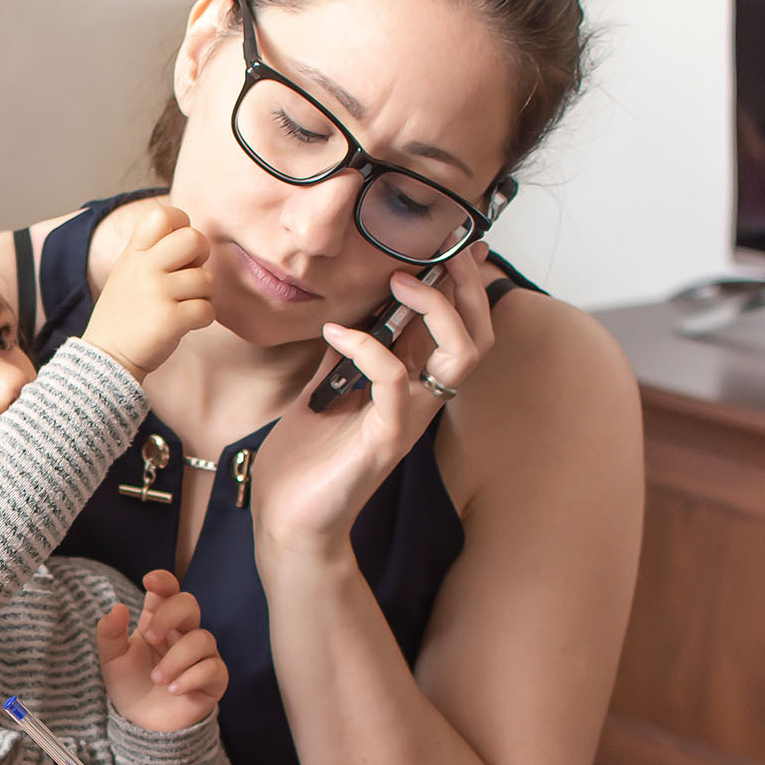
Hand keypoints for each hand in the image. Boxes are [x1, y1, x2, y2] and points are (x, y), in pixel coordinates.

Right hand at [81, 204, 213, 379]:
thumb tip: (193, 238)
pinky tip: (187, 323)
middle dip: (201, 257)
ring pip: (207, 280)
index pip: (163, 215)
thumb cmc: (125, 314)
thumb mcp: (127, 272)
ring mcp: (156, 293)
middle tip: (190, 275)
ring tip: (184, 305)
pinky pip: (207, 310)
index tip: (180, 248)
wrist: (106, 357)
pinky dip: (203, 319)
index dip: (182, 225)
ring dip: (204, 295)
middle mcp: (144, 268)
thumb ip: (152, 252)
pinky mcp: (169, 320)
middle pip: (194, 239)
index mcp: (134, 253)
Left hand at [97, 569, 225, 731]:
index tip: (150, 581)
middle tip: (149, 637)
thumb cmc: (130, 685)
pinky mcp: (214, 678)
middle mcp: (183, 632)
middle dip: (169, 615)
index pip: (168, 592)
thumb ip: (109, 633)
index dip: (164, 581)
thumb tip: (117, 607)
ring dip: (176, 658)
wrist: (143, 723)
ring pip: (202, 638)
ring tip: (157, 679)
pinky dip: (191, 678)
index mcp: (158, 621)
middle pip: (189, 604)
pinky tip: (173, 689)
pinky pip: (213, 668)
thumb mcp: (112, 659)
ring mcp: (202, 654)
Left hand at [252, 243, 496, 561]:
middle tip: (437, 257)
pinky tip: (336, 333)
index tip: (457, 246)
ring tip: (399, 283)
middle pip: (478, 337)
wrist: (287, 518)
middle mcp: (421, 401)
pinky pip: (394, 381)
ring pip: (459, 357)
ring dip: (436, 310)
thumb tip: (353, 311)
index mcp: (411, 385)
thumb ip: (349, 354)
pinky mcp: (383, 440)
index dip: (465, 285)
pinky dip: (368, 347)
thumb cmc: (307, 459)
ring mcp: (407, 420)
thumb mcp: (327, 389)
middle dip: (465, 287)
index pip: (461, 328)